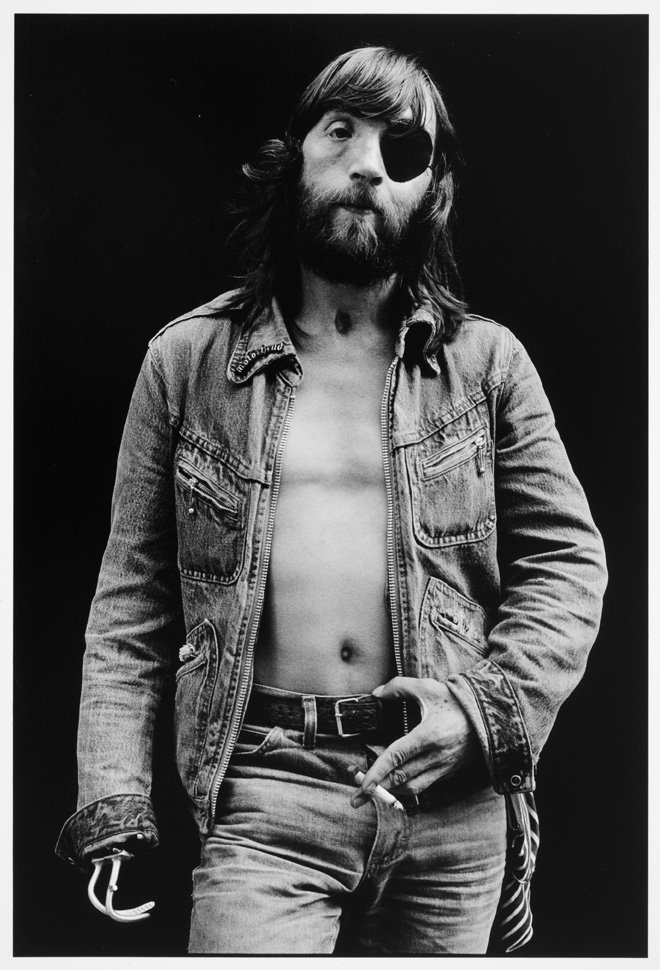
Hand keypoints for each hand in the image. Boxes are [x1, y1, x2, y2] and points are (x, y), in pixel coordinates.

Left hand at [350, 677, 479, 807]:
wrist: (490, 715)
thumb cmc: (457, 701)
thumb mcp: (427, 688)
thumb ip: (398, 687)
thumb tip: (377, 694)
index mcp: (428, 735)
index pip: (396, 758)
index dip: (376, 774)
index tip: (362, 787)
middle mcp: (436, 756)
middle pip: (401, 779)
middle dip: (377, 789)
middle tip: (358, 796)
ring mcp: (443, 766)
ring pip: (412, 788)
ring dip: (391, 791)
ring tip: (374, 789)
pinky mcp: (448, 771)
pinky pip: (424, 786)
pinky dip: (407, 788)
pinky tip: (395, 783)